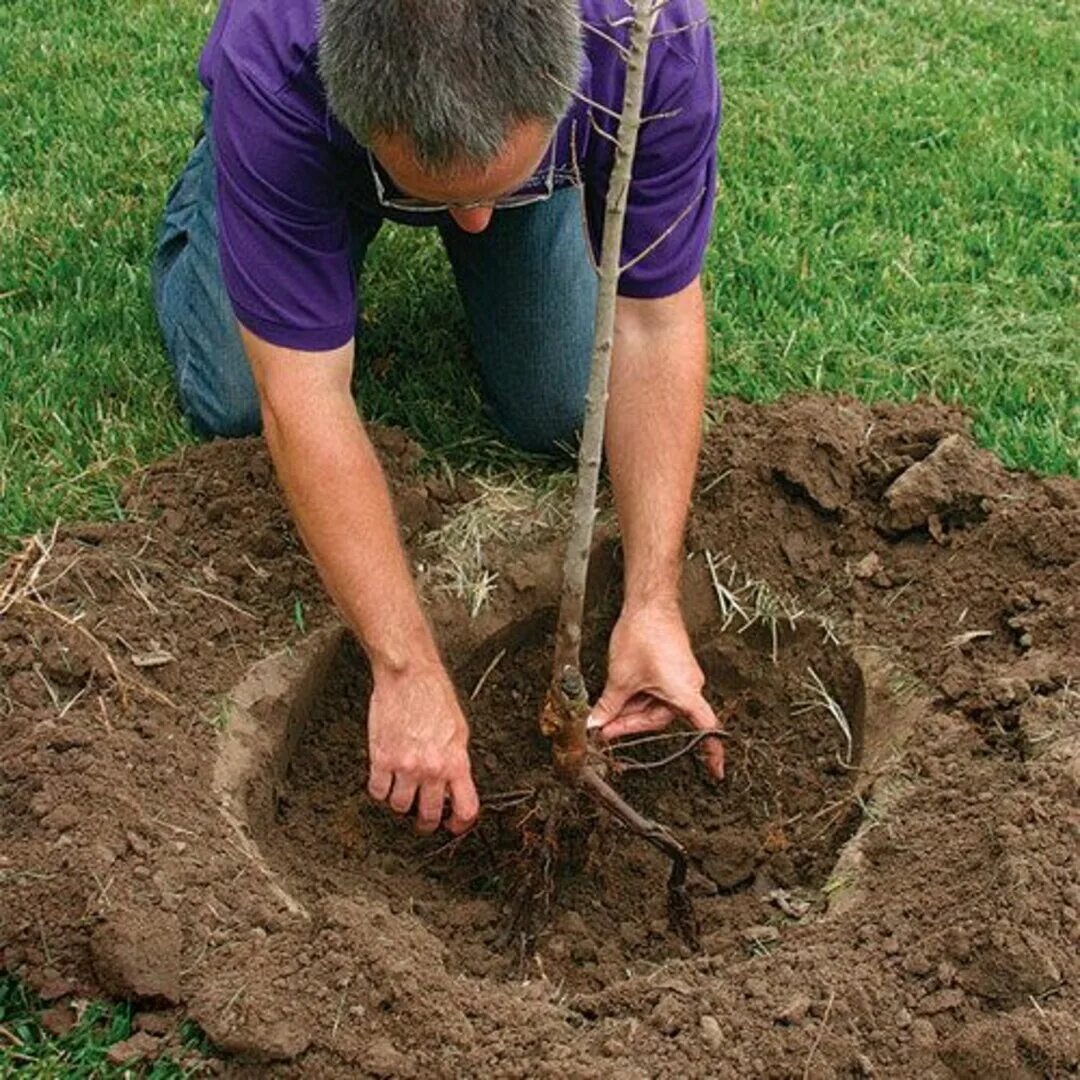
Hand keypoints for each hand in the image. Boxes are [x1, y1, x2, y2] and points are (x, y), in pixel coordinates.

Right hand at [366, 659, 479, 834]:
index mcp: (456, 762)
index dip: (460, 824)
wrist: (409, 676)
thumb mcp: (458, 729)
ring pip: (400, 806)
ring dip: (401, 802)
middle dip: (427, 820)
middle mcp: (431, 769)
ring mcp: (405, 766)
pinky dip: (380, 790)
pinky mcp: (381, 759)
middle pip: (429, 814)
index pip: (466, 808)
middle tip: (423, 816)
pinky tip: (385, 779)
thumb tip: (454, 783)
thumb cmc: (434, 696)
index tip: (453, 826)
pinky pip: (377, 791)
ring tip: (402, 790)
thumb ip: (457, 760)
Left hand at [587, 601, 724, 778]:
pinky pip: (656, 692)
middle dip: (631, 724)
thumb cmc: (644, 635)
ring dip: (631, 709)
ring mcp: (681, 677)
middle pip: (661, 719)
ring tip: (605, 710)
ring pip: (655, 706)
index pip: (705, 730)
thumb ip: (609, 706)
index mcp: (685, 693)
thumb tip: (596, 725)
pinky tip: (618, 695)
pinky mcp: (672, 668)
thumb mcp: (620, 678)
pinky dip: (637, 696)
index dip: (711, 752)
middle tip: (604, 729)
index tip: (716, 773)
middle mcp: (689, 687)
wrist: (649, 604)